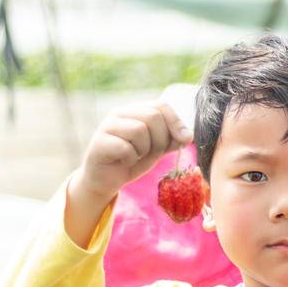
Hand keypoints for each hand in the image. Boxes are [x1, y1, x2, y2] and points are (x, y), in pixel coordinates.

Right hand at [65, 101, 191, 248]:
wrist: (106, 180)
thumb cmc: (132, 160)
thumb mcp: (157, 149)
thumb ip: (171, 140)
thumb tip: (188, 135)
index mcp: (135, 111)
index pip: (161, 105)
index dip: (176, 122)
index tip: (186, 140)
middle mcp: (120, 113)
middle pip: (153, 116)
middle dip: (160, 139)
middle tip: (151, 153)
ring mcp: (107, 126)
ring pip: (139, 129)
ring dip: (144, 149)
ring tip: (136, 156)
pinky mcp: (99, 142)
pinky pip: (125, 147)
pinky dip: (131, 159)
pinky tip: (125, 161)